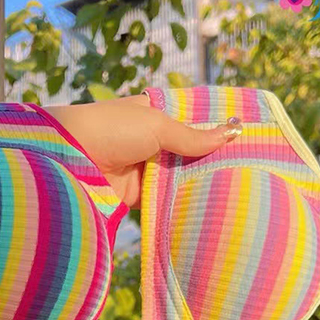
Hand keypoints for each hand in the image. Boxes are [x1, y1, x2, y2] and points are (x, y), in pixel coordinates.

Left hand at [45, 94, 241, 208]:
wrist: (71, 159)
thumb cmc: (112, 128)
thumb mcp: (157, 125)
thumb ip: (192, 136)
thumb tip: (232, 132)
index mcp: (153, 113)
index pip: (191, 120)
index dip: (215, 129)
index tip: (244, 137)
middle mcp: (150, 140)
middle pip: (188, 151)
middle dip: (211, 160)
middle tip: (248, 168)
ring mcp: (144, 169)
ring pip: (179, 177)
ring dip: (198, 183)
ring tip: (237, 188)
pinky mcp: (138, 196)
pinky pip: (165, 199)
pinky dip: (181, 203)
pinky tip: (208, 206)